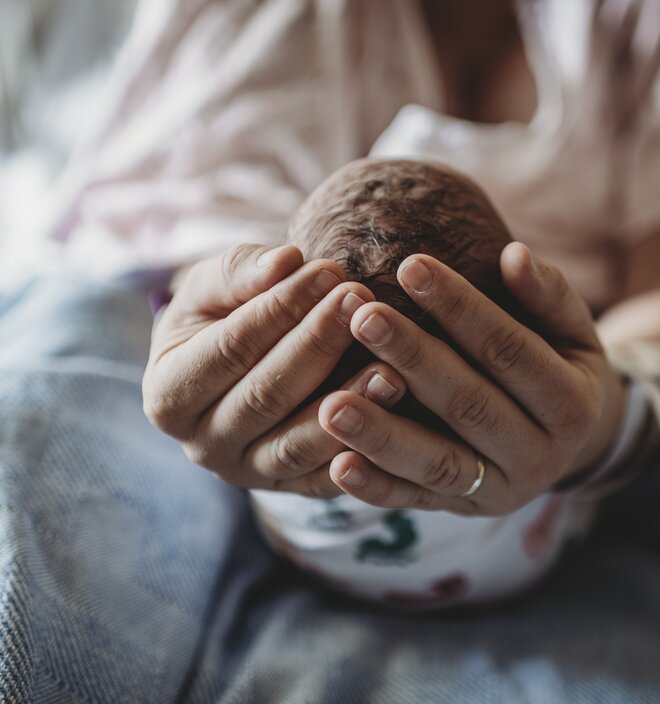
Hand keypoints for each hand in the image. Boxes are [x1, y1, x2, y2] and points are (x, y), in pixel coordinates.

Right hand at [142, 244, 406, 497]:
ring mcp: (247, 474)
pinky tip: (398, 412)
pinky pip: (329, 479)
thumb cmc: (225, 314)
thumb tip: (285, 262)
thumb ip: (242, 270)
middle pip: (266, 396)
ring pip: (299, 443)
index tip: (328, 270)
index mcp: (168, 394)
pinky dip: (363, 451)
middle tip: (364, 301)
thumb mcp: (216, 286)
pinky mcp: (292, 491)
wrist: (242, 364)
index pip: (229, 349)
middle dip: (318, 343)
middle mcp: (201, 444)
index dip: (280, 309)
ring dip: (349, 400)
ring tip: (392, 362)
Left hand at [318, 242, 625, 514]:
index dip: (461, 308)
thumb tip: (516, 254)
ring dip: (383, 435)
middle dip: (413, 360)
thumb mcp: (572, 332)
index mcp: (573, 405)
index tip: (410, 266)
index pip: (509, 350)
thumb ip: (548, 295)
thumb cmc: (560, 367)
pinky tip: (337, 465)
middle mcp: (542, 456)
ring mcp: (501, 491)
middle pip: (470, 405)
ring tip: (331, 404)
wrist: (571, 444)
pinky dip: (377, 488)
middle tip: (362, 318)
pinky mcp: (463, 510)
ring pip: (438, 463)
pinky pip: (416, 502)